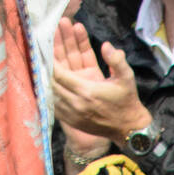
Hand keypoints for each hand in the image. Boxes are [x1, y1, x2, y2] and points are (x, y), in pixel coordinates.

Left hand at [52, 18, 149, 141]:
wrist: (130, 129)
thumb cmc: (127, 101)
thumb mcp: (127, 78)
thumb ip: (116, 61)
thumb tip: (106, 45)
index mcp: (86, 92)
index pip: (60, 74)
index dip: (51, 60)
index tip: (45, 46)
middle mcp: (75, 103)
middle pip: (52, 80)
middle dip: (47, 62)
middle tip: (43, 48)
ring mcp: (71, 113)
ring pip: (51, 90)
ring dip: (46, 74)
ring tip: (43, 59)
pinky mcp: (70, 119)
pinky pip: (53, 103)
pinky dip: (48, 90)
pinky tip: (44, 76)